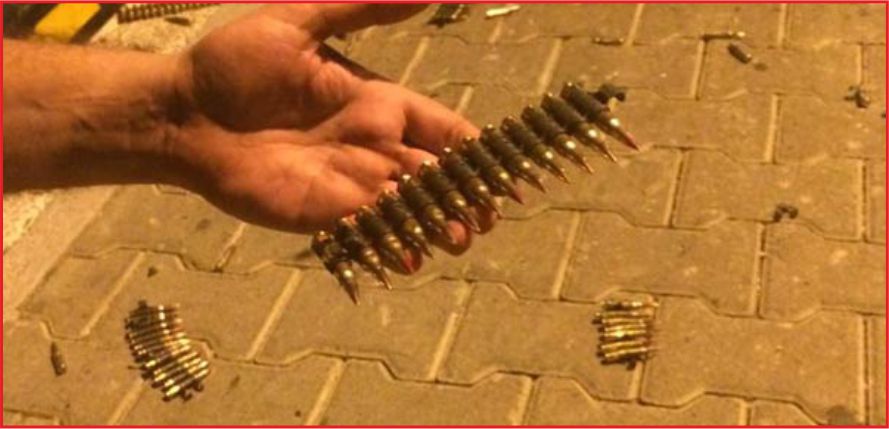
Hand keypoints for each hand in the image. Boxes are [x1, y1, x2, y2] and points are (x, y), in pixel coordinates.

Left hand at [168, 4, 489, 249]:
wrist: (183, 112)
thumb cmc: (234, 65)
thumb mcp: (298, 21)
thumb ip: (361, 8)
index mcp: (379, 103)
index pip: (443, 130)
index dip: (477, 149)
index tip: (506, 166)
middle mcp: (373, 146)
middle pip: (437, 178)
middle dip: (467, 197)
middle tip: (487, 216)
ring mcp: (350, 183)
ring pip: (410, 210)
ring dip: (438, 225)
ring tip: (459, 238)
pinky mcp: (322, 213)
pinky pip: (368, 233)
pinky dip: (393, 246)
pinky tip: (411, 256)